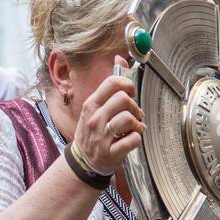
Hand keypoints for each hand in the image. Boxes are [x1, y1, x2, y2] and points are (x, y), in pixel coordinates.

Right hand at [72, 56, 145, 175]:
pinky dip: (137, 138)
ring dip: (137, 123)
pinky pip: (132, 140)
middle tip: (134, 115)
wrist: (82, 161)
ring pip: (128, 119)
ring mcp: (102, 137)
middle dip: (135, 106)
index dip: (128, 85)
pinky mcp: (110, 153)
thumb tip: (120, 58)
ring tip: (134, 128)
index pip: (112, 82)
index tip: (130, 93)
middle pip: (124, 99)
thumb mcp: (94, 108)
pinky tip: (132, 139)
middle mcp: (95, 119)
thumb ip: (108, 87)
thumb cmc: (92, 132)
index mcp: (91, 105)